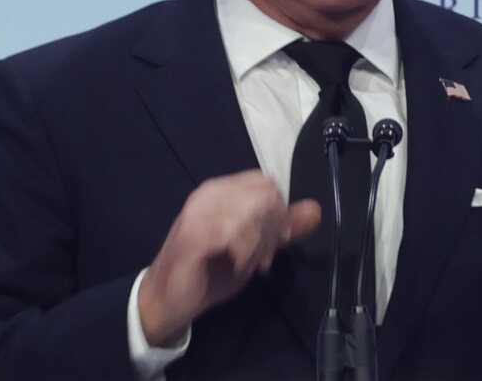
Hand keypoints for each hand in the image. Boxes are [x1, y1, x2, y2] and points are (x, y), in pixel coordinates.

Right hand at [137, 170, 320, 346]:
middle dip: (272, 229)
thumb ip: (282, 229)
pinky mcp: (192, 235)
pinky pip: (233, 233)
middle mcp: (208, 193)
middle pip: (264, 194)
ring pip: (252, 211)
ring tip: (250, 264)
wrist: (166, 299)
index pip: (265, 182)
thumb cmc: (209, 271)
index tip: (277, 241)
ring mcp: (198, 212)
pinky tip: (239, 266)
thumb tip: (315, 209)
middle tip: (263, 258)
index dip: (278, 211)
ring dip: (258, 244)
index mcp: (221, 190)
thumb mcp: (254, 248)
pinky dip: (244, 253)